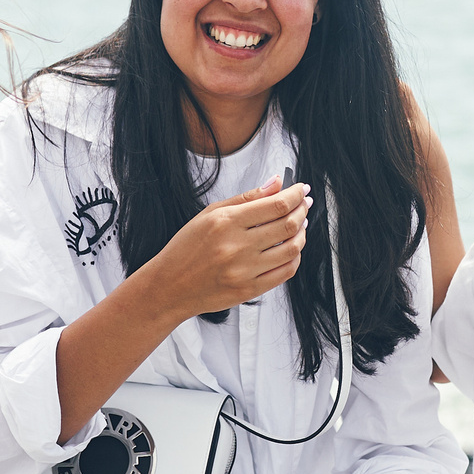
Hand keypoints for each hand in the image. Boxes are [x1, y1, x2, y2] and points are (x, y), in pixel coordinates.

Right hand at [139, 177, 308, 320]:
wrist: (170, 286)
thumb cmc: (186, 248)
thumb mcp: (209, 214)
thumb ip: (246, 198)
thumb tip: (276, 183)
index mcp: (226, 222)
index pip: (276, 204)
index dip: (295, 195)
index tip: (301, 190)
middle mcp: (237, 246)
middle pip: (288, 224)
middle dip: (302, 210)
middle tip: (304, 204)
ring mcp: (245, 270)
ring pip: (292, 248)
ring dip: (302, 233)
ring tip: (299, 225)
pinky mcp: (249, 290)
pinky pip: (286, 272)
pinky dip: (295, 257)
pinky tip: (291, 248)